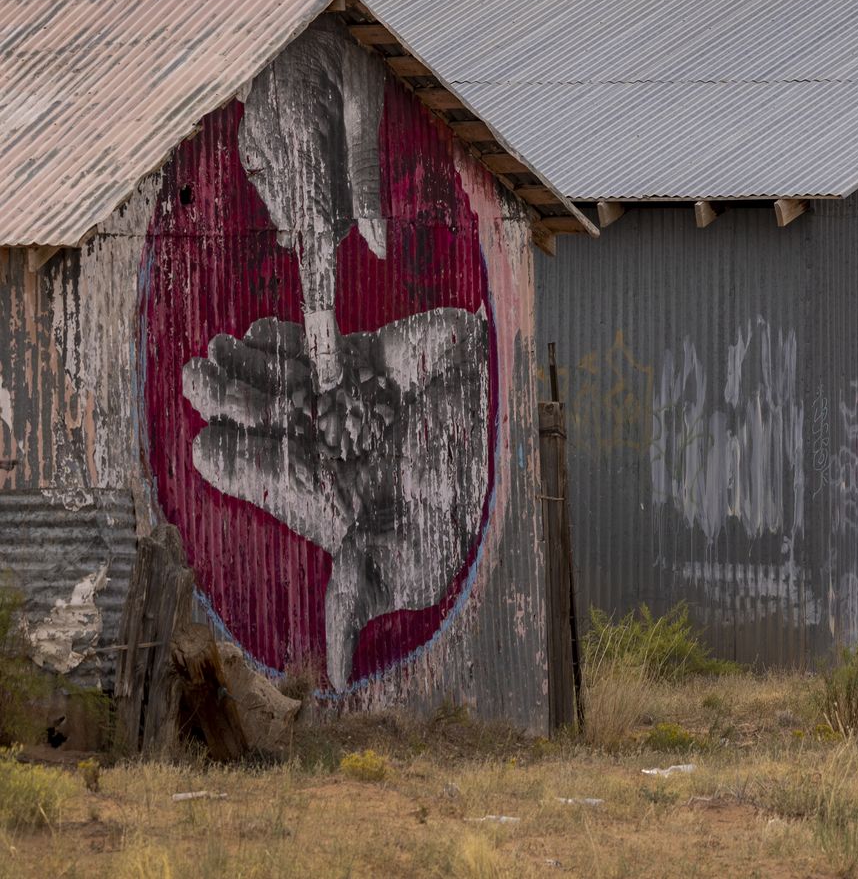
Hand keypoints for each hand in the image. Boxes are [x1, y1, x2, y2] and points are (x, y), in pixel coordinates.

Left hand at [183, 308, 490, 689]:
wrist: (508, 429)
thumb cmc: (456, 502)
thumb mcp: (406, 564)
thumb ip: (358, 605)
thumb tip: (333, 679)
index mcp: (327, 493)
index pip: (262, 476)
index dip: (229, 459)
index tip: (206, 442)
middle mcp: (331, 447)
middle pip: (261, 423)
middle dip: (224, 401)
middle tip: (194, 379)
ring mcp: (350, 403)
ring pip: (282, 384)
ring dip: (245, 367)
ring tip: (213, 350)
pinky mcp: (374, 361)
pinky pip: (320, 349)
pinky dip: (286, 340)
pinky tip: (257, 332)